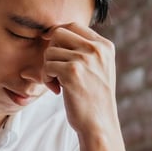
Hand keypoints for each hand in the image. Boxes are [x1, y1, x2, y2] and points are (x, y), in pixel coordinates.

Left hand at [42, 23, 129, 150]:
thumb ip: (85, 50)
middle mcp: (96, 49)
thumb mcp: (98, 68)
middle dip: (51, 50)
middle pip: (58, 33)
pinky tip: (56, 91)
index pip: (73, 26)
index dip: (57, 37)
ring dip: (48, 68)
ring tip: (57, 84)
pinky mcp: (72, 72)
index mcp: (105, 46)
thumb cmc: (94, 99)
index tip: (53, 53)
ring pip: (50, 52)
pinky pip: (47, 66)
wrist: (99, 124)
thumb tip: (53, 32)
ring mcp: (85, 59)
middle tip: (54, 69)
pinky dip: (46, 79)